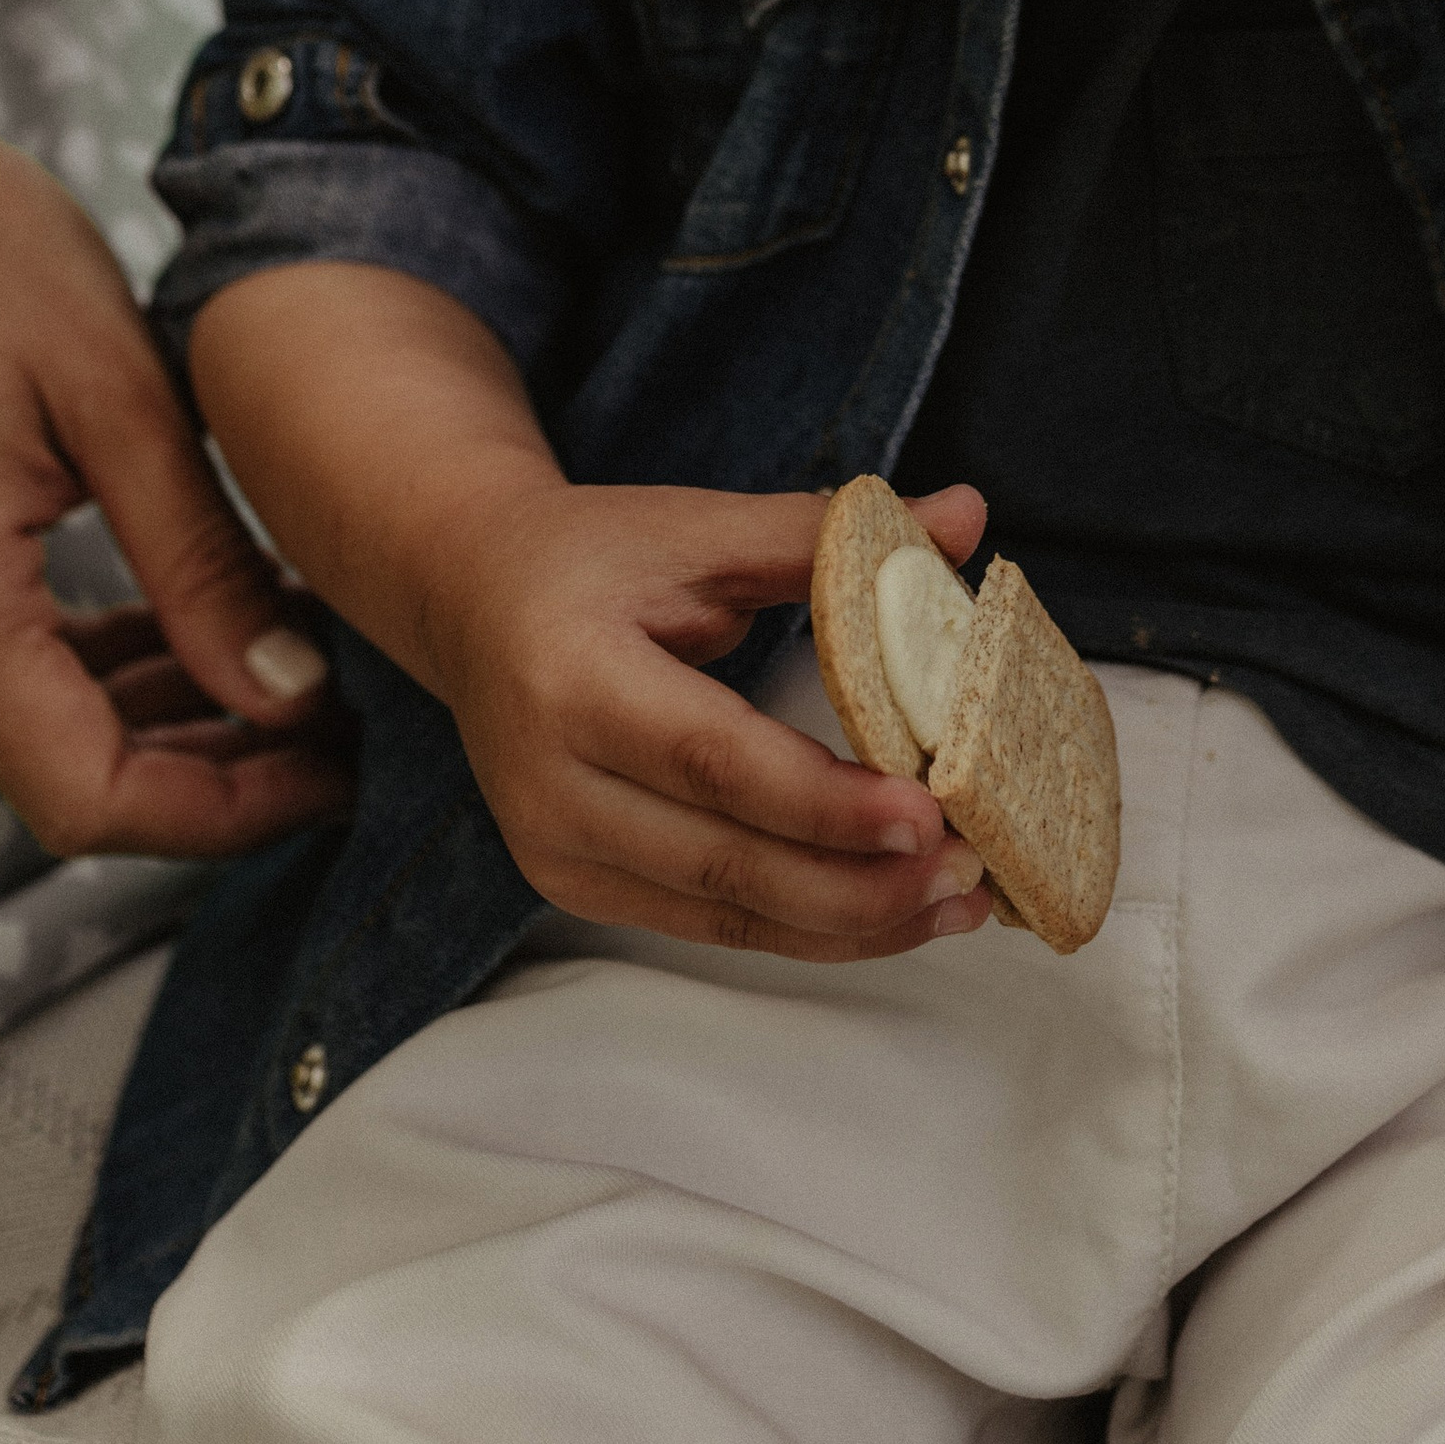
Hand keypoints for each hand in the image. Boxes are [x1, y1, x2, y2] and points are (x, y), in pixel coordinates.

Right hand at [0, 107, 350, 858]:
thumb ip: (201, 561)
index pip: (84, 797)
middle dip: (208, 772)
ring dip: (162, 719)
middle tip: (338, 727)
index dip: (218, 812)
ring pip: (35, 728)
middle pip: (61, 779)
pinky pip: (3, 663)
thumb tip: (291, 696)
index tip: (331, 771)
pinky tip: (195, 620)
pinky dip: (102, 664)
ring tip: (291, 669)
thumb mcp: (122, 393)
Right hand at [425, 469, 994, 962]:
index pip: (711, 761)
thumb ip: (826, 536)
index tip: (927, 815)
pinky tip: (889, 912)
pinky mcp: (578, 887)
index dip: (821, 801)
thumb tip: (968, 516)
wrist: (472, 601)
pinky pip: (709, 925)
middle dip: (859, 884)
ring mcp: (556, 851)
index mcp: (571, 679)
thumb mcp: (697, 528)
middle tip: (972, 873)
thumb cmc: (594, 557)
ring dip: (851, 923)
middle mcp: (549, 784)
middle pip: (723, 863)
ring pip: (724, 915)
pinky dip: (806, 928)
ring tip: (958, 905)